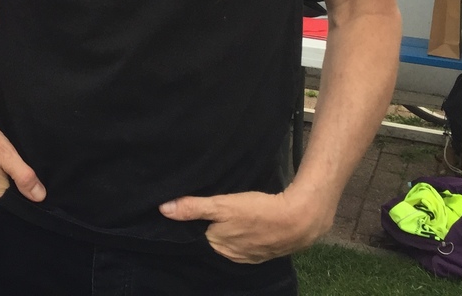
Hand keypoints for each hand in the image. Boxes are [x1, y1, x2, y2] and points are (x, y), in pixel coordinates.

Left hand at [160, 188, 331, 262]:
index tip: (197, 209)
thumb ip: (193, 208)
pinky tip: (249, 221)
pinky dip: (247, 232)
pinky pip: (248, 242)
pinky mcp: (265, 251)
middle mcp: (231, 255)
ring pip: (232, 239)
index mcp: (217, 246)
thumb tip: (163, 209)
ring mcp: (250, 255)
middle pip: (215, 238)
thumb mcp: (222, 205)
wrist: (299, 221)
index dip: (197, 222)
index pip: (198, 234)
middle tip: (217, 207)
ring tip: (234, 212)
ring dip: (231, 229)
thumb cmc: (258, 212)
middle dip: (213, 226)